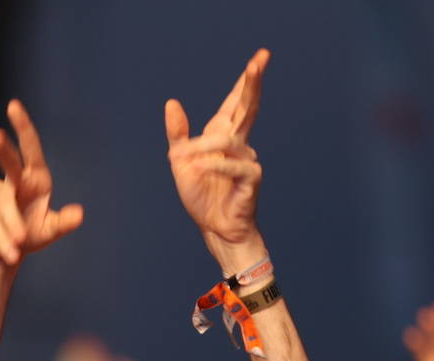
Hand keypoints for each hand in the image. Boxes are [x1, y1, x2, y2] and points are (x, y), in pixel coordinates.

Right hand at [0, 100, 83, 265]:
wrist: (6, 251)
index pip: (30, 149)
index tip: (13, 106)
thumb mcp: (50, 230)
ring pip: (2, 204)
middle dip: (3, 150)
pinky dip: (0, 235)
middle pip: (9, 162)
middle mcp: (14, 181)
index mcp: (35, 179)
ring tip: (17, 246)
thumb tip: (79, 214)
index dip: (22, 126)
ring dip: (10, 226)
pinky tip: (8, 250)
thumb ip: (64, 222)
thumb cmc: (31, 234)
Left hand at [165, 49, 268, 268]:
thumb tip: (172, 103)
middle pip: (248, 106)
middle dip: (252, 83)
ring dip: (200, 150)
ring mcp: (247, 159)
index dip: (245, 81)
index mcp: (223, 135)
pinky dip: (212, 166)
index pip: (235, 103)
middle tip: (261, 59)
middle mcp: (239, 143)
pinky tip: (199, 170)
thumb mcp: (180, 162)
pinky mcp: (251, 177)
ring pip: (225, 140)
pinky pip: (230, 165)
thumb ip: (178, 134)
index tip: (259, 59)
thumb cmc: (202, 196)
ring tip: (184, 162)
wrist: (215, 228)